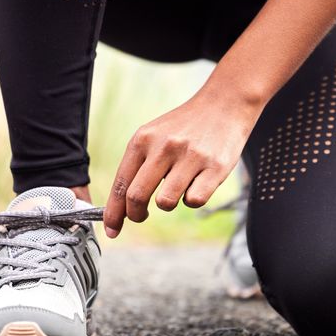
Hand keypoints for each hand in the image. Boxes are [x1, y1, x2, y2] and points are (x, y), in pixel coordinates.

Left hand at [103, 91, 261, 237]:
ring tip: (179, 186)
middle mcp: (164, 147)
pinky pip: (194, 201)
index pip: (121, 183)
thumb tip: (122, 206)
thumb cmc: (185, 127)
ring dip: (169, 203)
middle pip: (137, 196)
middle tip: (142, 216)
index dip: (113, 212)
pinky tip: (199, 182)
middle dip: (136, 215)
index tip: (112, 230)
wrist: (224, 104)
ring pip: (166, 202)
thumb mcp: (154, 136)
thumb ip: (138, 166)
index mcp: (143, 139)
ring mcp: (190, 157)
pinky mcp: (215, 167)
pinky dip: (194, 199)